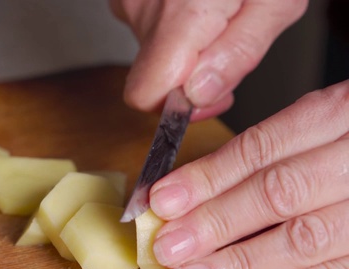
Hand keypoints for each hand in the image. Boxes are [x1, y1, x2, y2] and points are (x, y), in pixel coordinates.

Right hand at [109, 0, 306, 119]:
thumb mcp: (276, 3)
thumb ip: (238, 54)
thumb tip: (200, 94)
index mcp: (182, 14)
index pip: (145, 93)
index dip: (176, 106)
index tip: (208, 95)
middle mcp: (144, 8)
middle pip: (153, 74)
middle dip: (190, 74)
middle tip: (230, 43)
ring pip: (151, 51)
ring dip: (184, 47)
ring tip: (217, 11)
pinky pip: (145, 26)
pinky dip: (172, 25)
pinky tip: (196, 2)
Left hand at [149, 79, 348, 268]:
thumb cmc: (345, 142)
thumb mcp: (317, 123)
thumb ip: (262, 152)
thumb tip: (185, 192)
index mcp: (340, 114)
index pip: (263, 149)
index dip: (208, 178)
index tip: (162, 201)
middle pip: (280, 193)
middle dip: (215, 223)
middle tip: (167, 247)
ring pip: (305, 240)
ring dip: (238, 264)